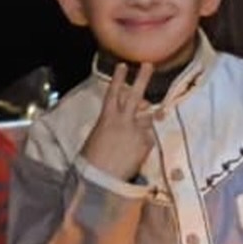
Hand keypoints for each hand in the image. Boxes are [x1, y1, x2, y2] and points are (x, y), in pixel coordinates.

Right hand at [81, 61, 155, 180]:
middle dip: (143, 78)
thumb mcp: (97, 137)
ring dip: (144, 121)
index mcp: (106, 118)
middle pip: (135, 95)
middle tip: (149, 64)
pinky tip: (133, 153)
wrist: (100, 179)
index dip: (118, 78)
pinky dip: (144, 142)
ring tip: (132, 134)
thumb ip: (112, 125)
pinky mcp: (146, 142)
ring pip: (147, 116)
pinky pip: (149, 137)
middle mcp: (123, 120)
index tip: (123, 65)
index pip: (113, 93)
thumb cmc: (93, 161)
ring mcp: (137, 130)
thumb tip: (127, 119)